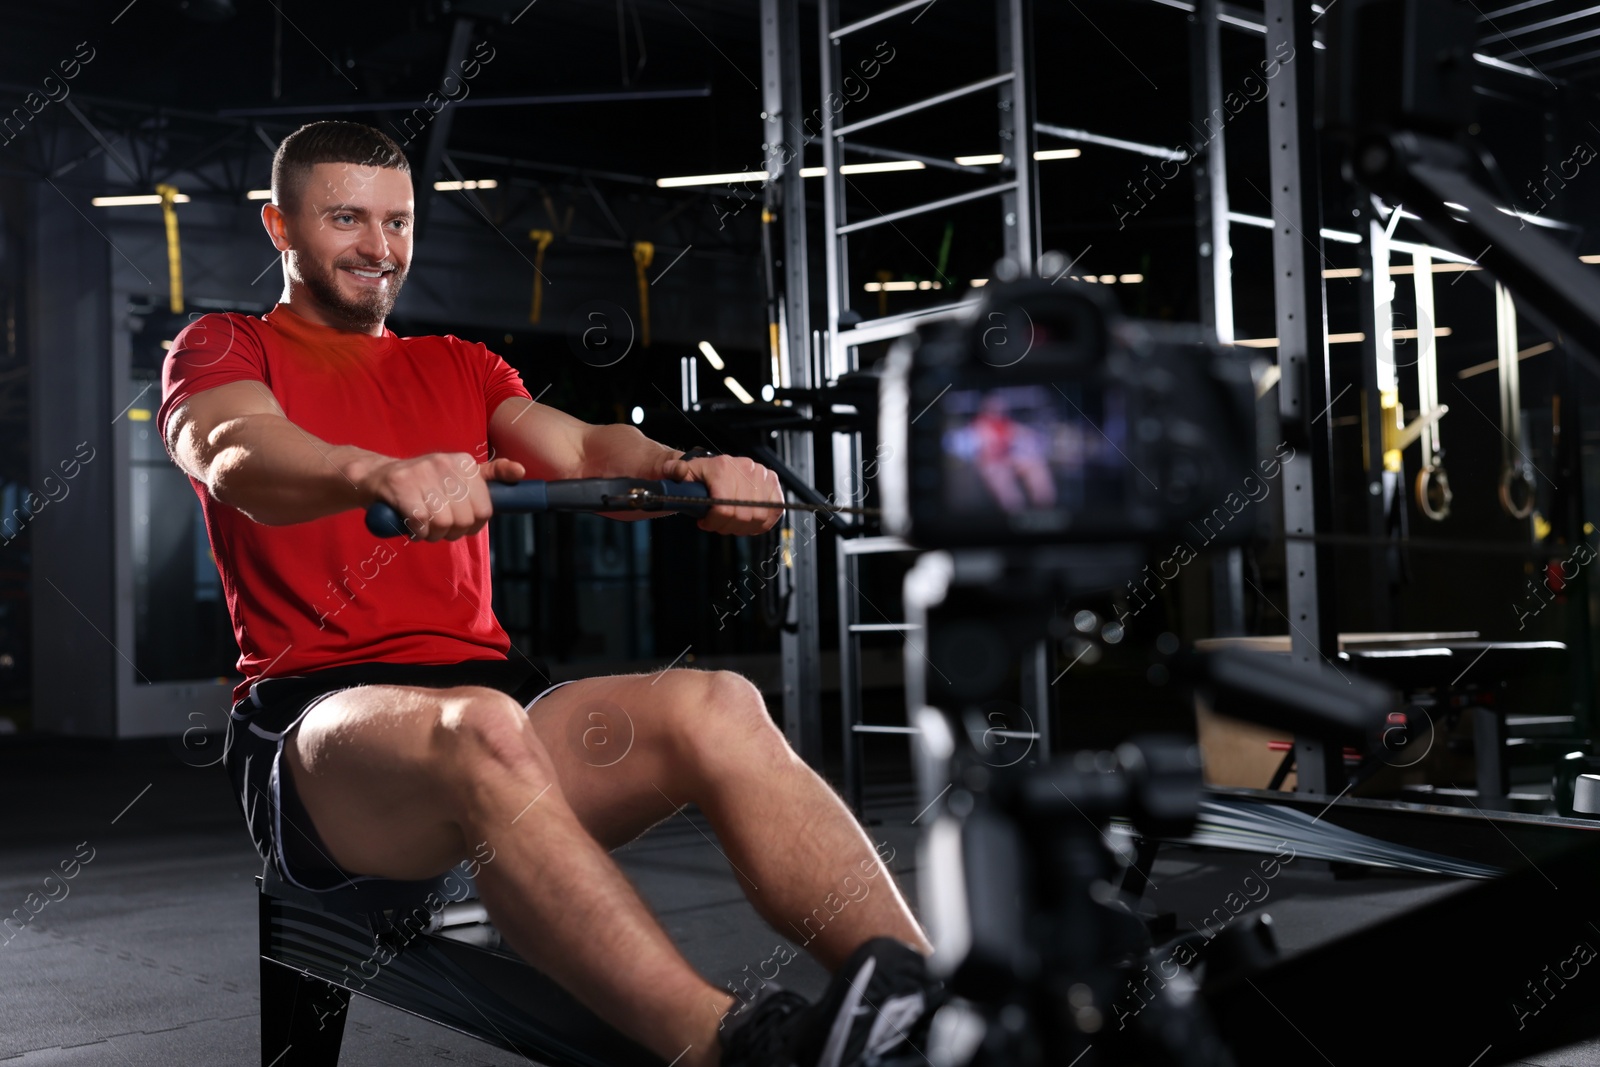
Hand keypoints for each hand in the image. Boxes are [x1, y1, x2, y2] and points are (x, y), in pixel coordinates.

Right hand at [360, 453, 524, 541]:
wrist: (376, 476)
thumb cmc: (423, 483)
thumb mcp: (458, 474)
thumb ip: (491, 475)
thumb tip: (520, 472)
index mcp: (464, 462)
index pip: (484, 510)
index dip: (472, 525)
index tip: (459, 524)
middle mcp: (445, 463)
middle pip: (464, 519)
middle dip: (451, 532)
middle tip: (437, 527)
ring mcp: (422, 472)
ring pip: (443, 523)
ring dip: (432, 534)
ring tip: (423, 526)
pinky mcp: (401, 485)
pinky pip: (421, 522)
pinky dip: (417, 531)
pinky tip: (411, 525)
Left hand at [662, 453, 781, 534]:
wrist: (715, 467)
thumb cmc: (699, 475)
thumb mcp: (682, 473)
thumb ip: (675, 472)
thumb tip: (677, 471)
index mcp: (723, 466)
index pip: (724, 507)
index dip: (714, 521)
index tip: (704, 522)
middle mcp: (746, 468)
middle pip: (742, 515)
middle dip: (726, 525)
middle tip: (716, 524)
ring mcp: (762, 476)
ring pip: (757, 517)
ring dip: (742, 527)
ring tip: (729, 522)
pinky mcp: (774, 485)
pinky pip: (773, 513)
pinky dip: (759, 523)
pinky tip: (746, 521)